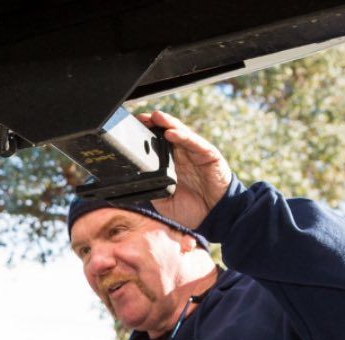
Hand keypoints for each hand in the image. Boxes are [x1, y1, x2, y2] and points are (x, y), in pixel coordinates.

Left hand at [137, 109, 232, 229]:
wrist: (213, 218)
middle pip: (167, 133)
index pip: (157, 144)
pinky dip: (183, 136)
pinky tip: (171, 133)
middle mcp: (182, 155)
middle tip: (140, 117)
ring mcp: (195, 153)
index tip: (132, 128)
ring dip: (167, 123)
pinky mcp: (209, 155)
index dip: (146, 135)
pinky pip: (195, 143)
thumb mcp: (164, 201)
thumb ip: (153, 188)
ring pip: (181, 133)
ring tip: (155, 117)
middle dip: (153, 124)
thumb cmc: (190, 210)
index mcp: (171, 164)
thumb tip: (135, 181)